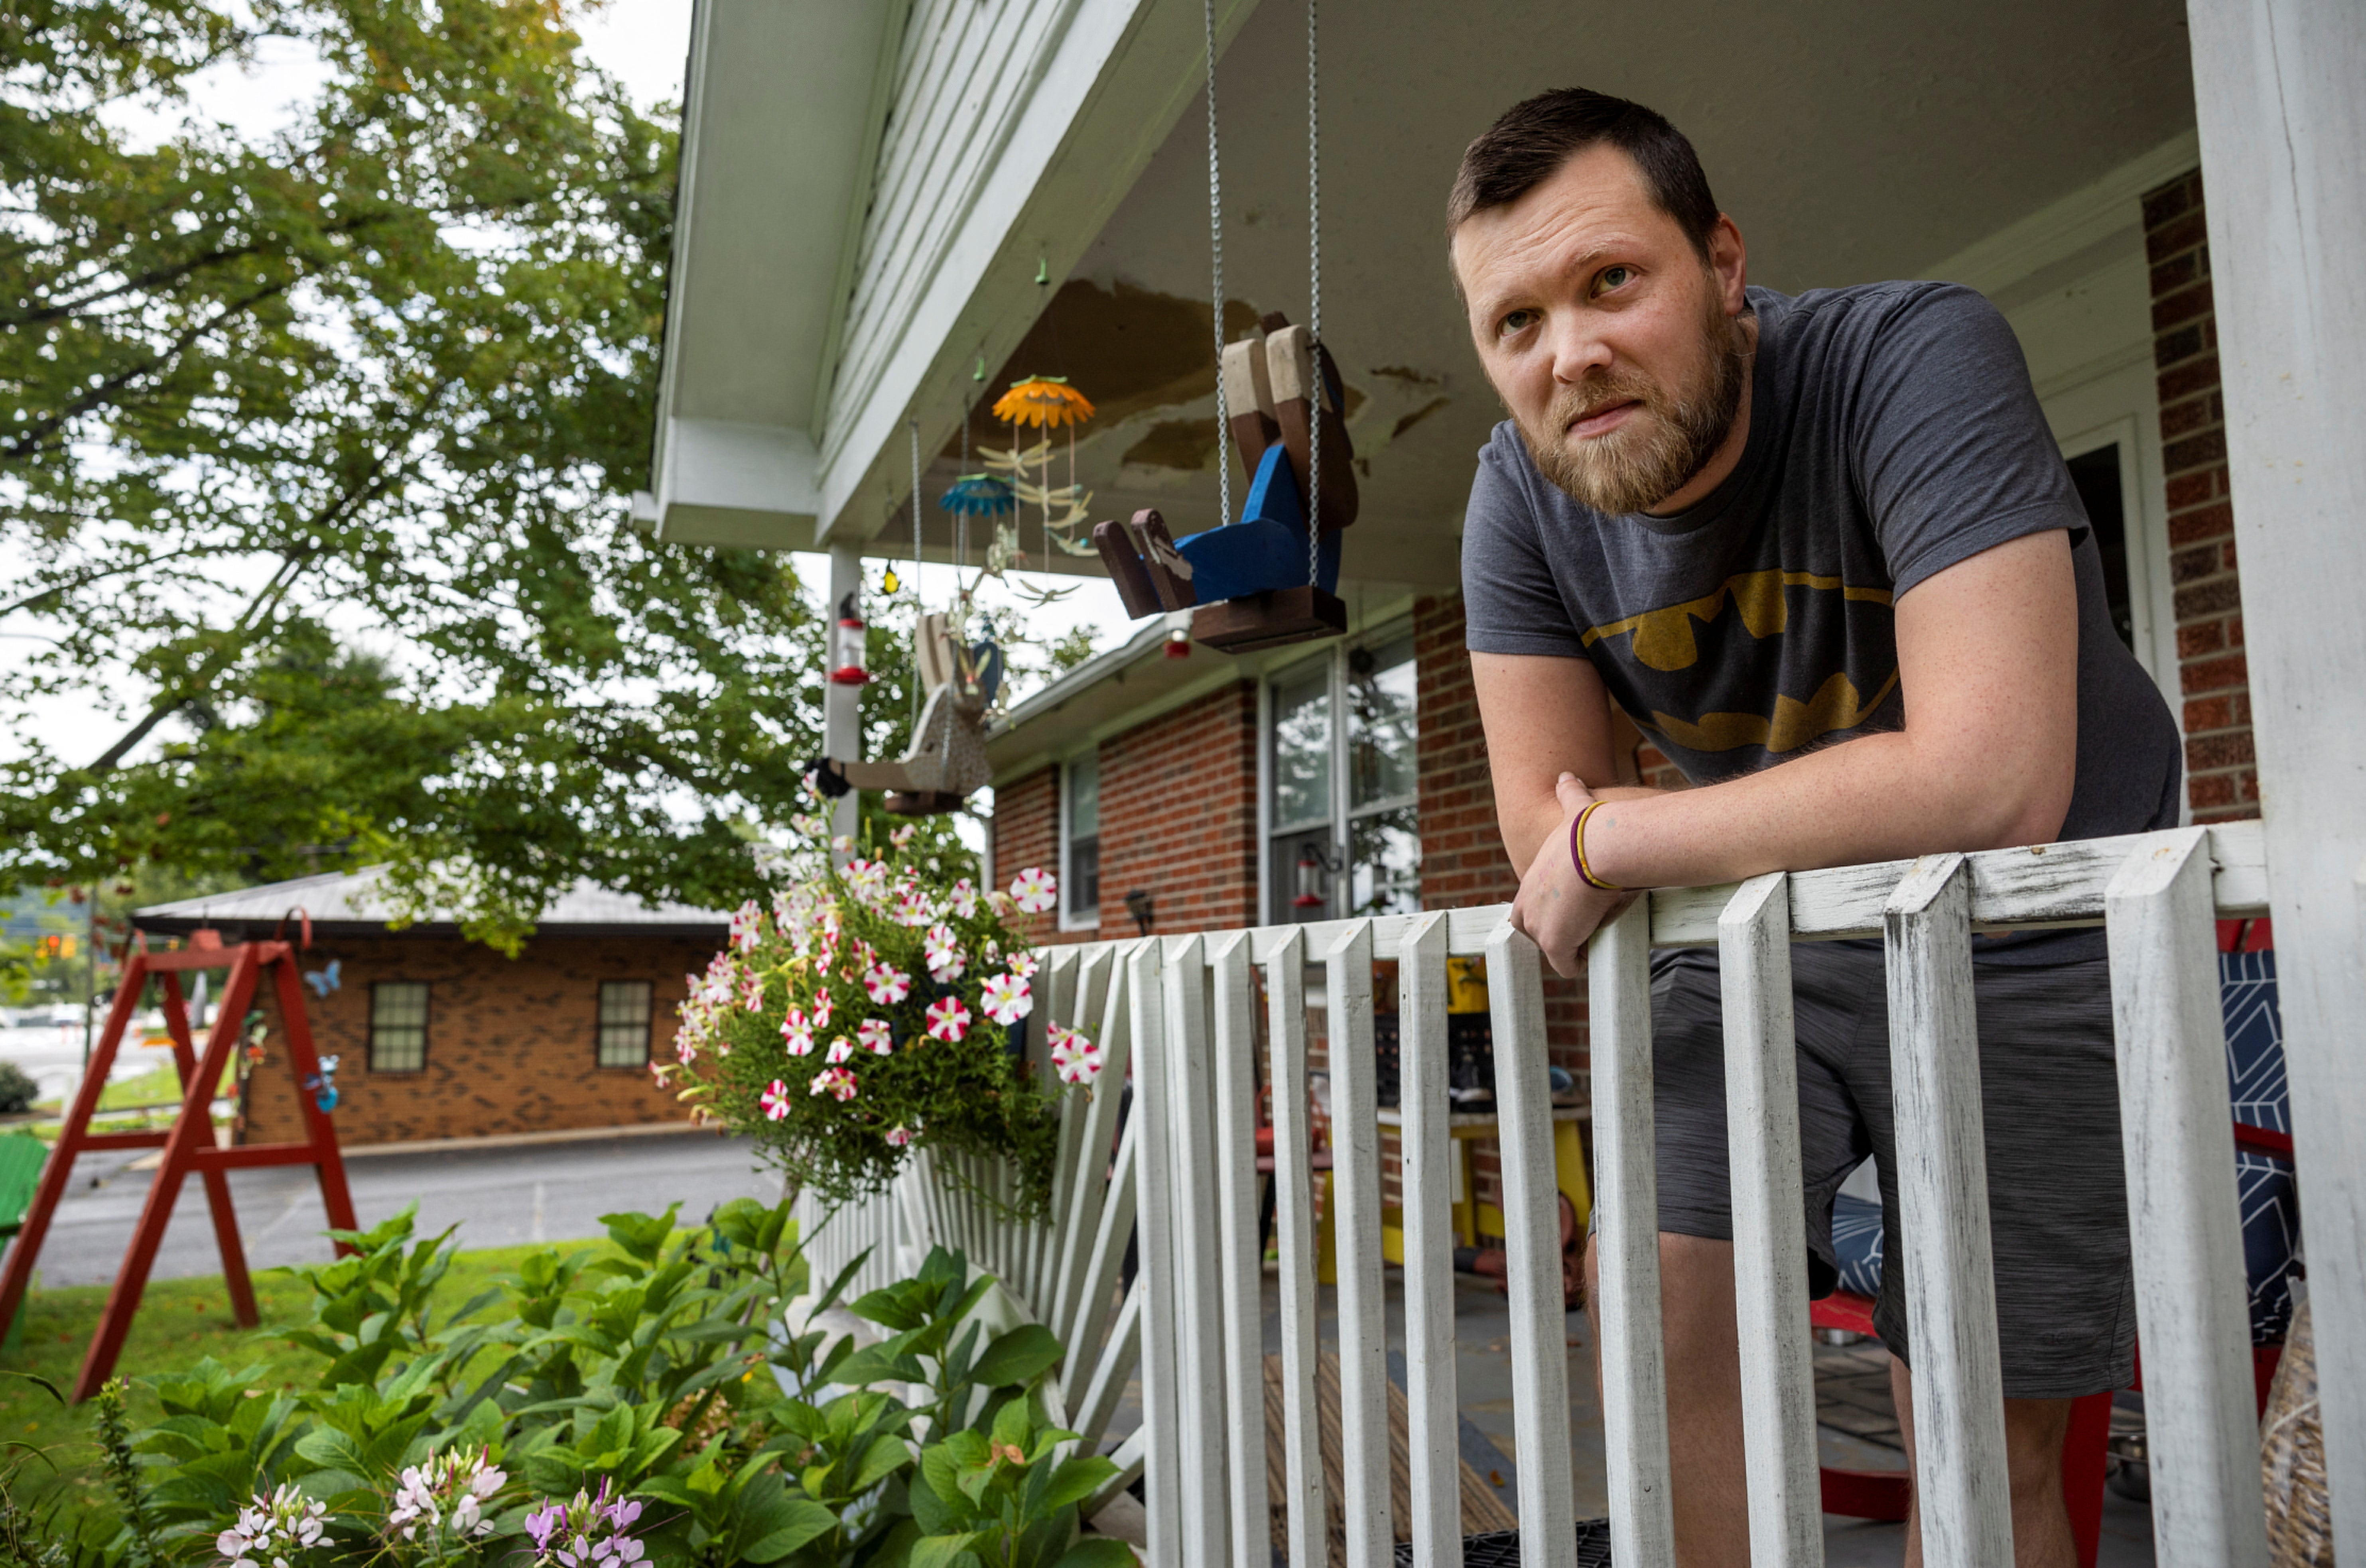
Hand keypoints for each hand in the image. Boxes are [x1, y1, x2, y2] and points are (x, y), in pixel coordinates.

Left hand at [1508, 773, 1635, 977]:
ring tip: (1597, 925)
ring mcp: (1537, 926)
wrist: (1602, 845)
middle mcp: (1526, 904)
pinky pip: (1568, 966)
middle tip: (1590, 917)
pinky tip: (1599, 942)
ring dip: (1576, 946)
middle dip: (1562, 933)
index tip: (1579, 905)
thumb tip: (1566, 774)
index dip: (1555, 913)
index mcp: (1531, 880)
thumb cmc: (1595, 829)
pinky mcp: (1553, 943)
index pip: (1528, 910)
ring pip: (1556, 951)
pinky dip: (1583, 961)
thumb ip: (1568, 795)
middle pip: (1537, 933)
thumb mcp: (1574, 808)